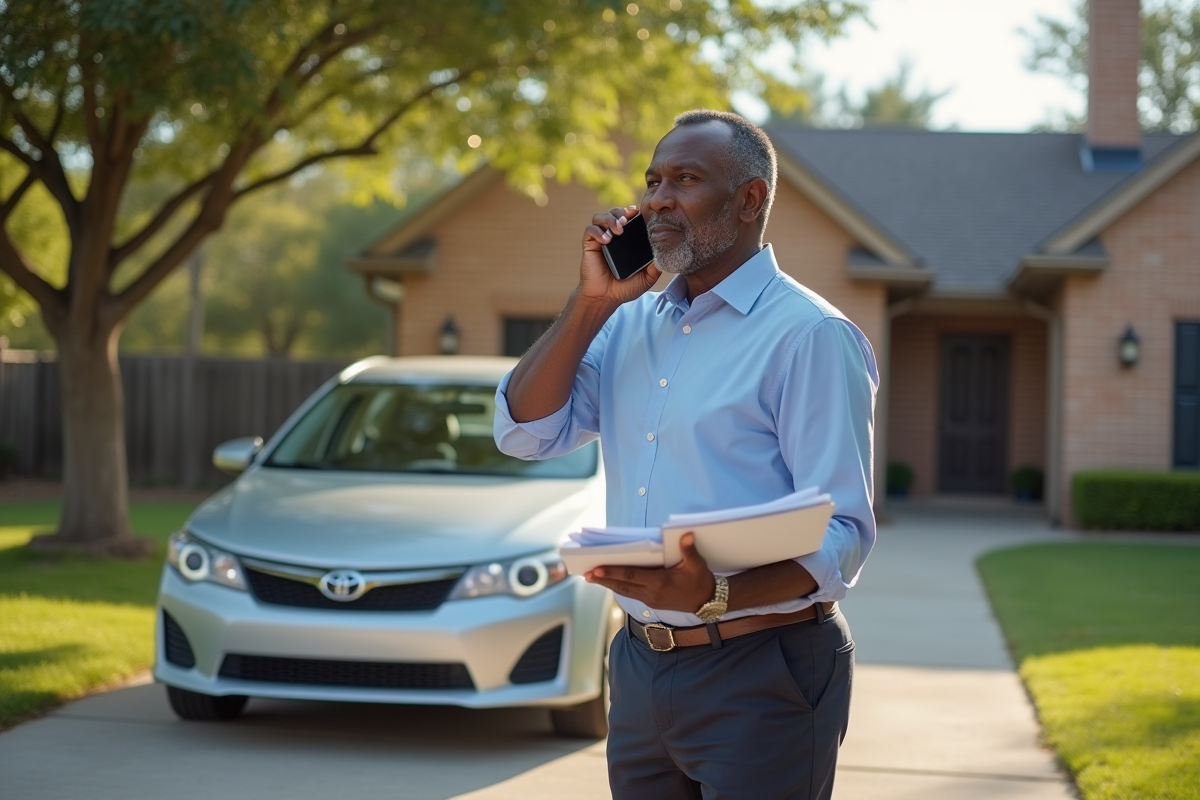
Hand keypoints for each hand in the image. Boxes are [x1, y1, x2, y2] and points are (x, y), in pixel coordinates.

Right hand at [579, 204, 662, 305]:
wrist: (606, 298)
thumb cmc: (625, 288)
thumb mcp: (646, 278)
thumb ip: (656, 266)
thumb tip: (665, 253)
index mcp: (627, 240)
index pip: (629, 218)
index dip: (632, 212)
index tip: (638, 212)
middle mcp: (613, 236)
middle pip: (614, 212)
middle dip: (621, 212)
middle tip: (627, 220)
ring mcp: (600, 240)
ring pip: (600, 217)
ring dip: (609, 219)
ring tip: (618, 230)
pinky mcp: (589, 245)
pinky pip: (590, 229)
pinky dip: (598, 231)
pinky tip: (606, 240)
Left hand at [584, 533, 713, 611]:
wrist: (707, 602)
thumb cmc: (701, 581)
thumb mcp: (698, 565)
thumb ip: (689, 550)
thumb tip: (686, 535)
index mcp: (660, 582)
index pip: (631, 576)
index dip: (612, 572)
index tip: (596, 569)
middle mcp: (652, 593)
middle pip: (622, 586)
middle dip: (604, 579)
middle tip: (586, 574)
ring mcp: (651, 600)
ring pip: (624, 591)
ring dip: (608, 584)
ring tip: (592, 578)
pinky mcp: (652, 603)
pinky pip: (631, 594)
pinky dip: (619, 588)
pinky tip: (610, 583)